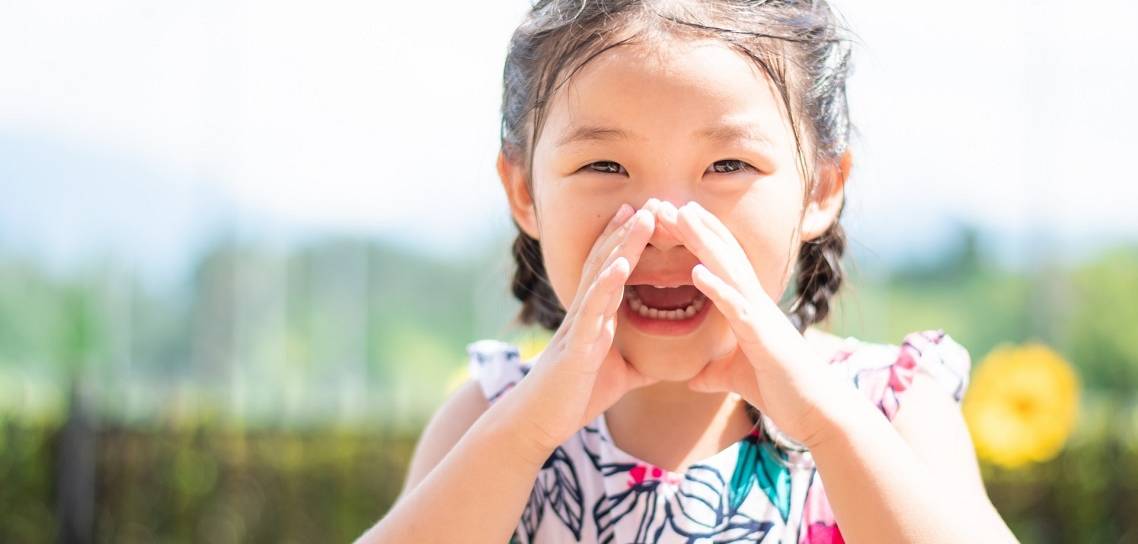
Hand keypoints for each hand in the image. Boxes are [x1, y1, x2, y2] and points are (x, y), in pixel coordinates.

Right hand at [519, 200, 661, 452]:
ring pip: (600, 277)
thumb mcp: (617, 376)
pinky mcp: (576, 348)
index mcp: (594, 318)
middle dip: (626, 232)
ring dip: (621, 246)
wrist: (538, 422)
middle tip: (647, 201)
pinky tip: (620, 266)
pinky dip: (605, 286)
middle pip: (605, 262)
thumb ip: (637, 364)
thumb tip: (665, 365)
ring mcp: (578, 327)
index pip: (609, 270)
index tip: (644, 215)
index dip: (625, 242)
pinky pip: (592, 312)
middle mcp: (584, 314)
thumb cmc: (574, 397)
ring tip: (640, 219)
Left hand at [656, 200, 847, 448]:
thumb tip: (694, 379)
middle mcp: (755, 303)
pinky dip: (717, 289)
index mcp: (748, 308)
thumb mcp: (736, 379)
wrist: (815, 412)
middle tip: (669, 202)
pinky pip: (737, 308)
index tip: (675, 217)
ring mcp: (761, 316)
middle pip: (723, 255)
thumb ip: (715, 373)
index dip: (699, 238)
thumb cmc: (781, 391)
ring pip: (729, 270)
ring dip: (704, 243)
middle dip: (696, 227)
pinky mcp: (763, 337)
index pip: (721, 263)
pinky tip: (696, 272)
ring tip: (682, 217)